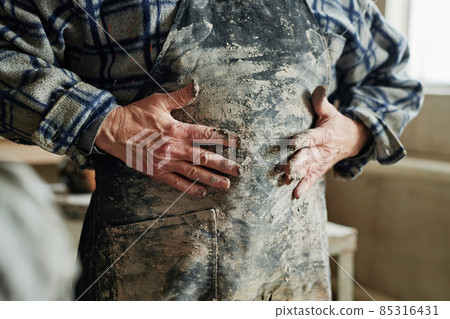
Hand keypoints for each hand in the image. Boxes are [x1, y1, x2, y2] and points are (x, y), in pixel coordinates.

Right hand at [95, 81, 239, 197]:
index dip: (224, 139)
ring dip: (212, 179)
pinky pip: (177, 183)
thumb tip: (197, 86)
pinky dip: (190, 189)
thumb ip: (180, 96)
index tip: (238, 143)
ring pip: (194, 172)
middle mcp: (174, 148)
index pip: (206, 135)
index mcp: (177, 129)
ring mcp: (166, 162)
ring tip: (227, 184)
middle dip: (223, 164)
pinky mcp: (157, 172)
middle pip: (204, 157)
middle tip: (239, 170)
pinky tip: (203, 192)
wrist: (113, 131)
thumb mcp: (159, 101)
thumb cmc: (136, 115)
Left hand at [284, 85, 369, 198]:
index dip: (302, 139)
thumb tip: (318, 87)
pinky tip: (295, 195)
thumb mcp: (331, 111)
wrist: (353, 141)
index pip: (312, 136)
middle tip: (287, 168)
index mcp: (324, 135)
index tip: (291, 142)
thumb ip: (321, 101)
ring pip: (309, 169)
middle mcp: (322, 150)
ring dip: (298, 176)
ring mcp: (321, 162)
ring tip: (287, 180)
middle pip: (309, 156)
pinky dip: (304, 187)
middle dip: (298, 162)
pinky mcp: (319, 169)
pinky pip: (312, 179)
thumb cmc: (336, 123)